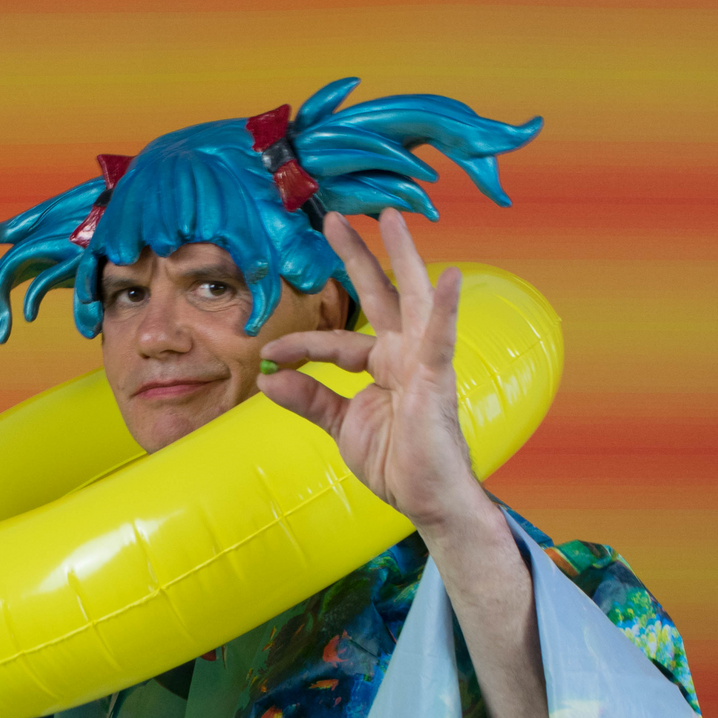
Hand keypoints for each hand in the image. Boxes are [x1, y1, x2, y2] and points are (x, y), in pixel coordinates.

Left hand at [255, 209, 490, 537]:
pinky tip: (448, 277)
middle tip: (334, 219)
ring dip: (402, 257)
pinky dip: (445, 308)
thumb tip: (270, 381)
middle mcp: (405, 354)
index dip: (300, 347)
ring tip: (391, 218)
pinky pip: (440, 338)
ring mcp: (423, 362)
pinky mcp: (436, 379)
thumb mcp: (342, 426)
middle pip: (379, 296)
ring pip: (412, 300)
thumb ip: (310, 400)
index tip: (269, 355)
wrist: (426, 499)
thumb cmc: (396, 462)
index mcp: (384, 365)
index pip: (334, 344)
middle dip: (358, 256)